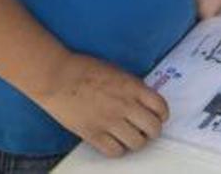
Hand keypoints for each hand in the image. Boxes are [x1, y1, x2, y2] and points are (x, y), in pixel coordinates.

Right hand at [36, 53, 168, 157]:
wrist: (58, 77)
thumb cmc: (84, 69)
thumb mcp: (117, 72)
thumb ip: (133, 87)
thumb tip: (144, 102)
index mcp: (132, 87)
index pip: (161, 107)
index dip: (162, 115)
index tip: (159, 117)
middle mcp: (125, 105)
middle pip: (153, 128)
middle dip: (153, 131)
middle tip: (146, 129)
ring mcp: (109, 121)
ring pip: (137, 143)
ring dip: (137, 141)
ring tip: (130, 137)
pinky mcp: (93, 134)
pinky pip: (115, 151)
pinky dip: (119, 150)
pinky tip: (115, 142)